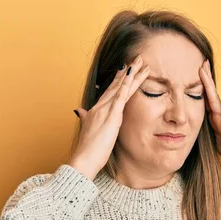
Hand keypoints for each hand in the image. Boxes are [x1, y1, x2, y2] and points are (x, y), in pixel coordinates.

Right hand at [68, 55, 149, 179]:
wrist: (83, 160)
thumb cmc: (87, 150)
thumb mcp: (87, 131)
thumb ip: (85, 119)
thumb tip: (80, 111)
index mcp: (96, 111)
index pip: (110, 92)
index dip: (119, 79)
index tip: (125, 69)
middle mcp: (100, 107)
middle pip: (116, 86)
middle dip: (128, 72)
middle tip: (137, 59)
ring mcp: (105, 111)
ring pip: (121, 88)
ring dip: (132, 74)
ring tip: (140, 62)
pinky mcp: (111, 117)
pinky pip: (120, 97)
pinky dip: (126, 85)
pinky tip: (132, 75)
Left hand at [198, 59, 220, 181]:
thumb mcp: (217, 142)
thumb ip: (212, 132)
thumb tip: (204, 128)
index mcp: (216, 121)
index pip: (206, 102)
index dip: (200, 89)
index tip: (195, 75)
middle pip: (210, 95)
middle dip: (204, 79)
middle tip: (200, 62)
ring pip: (216, 98)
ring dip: (209, 83)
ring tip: (205, 67)